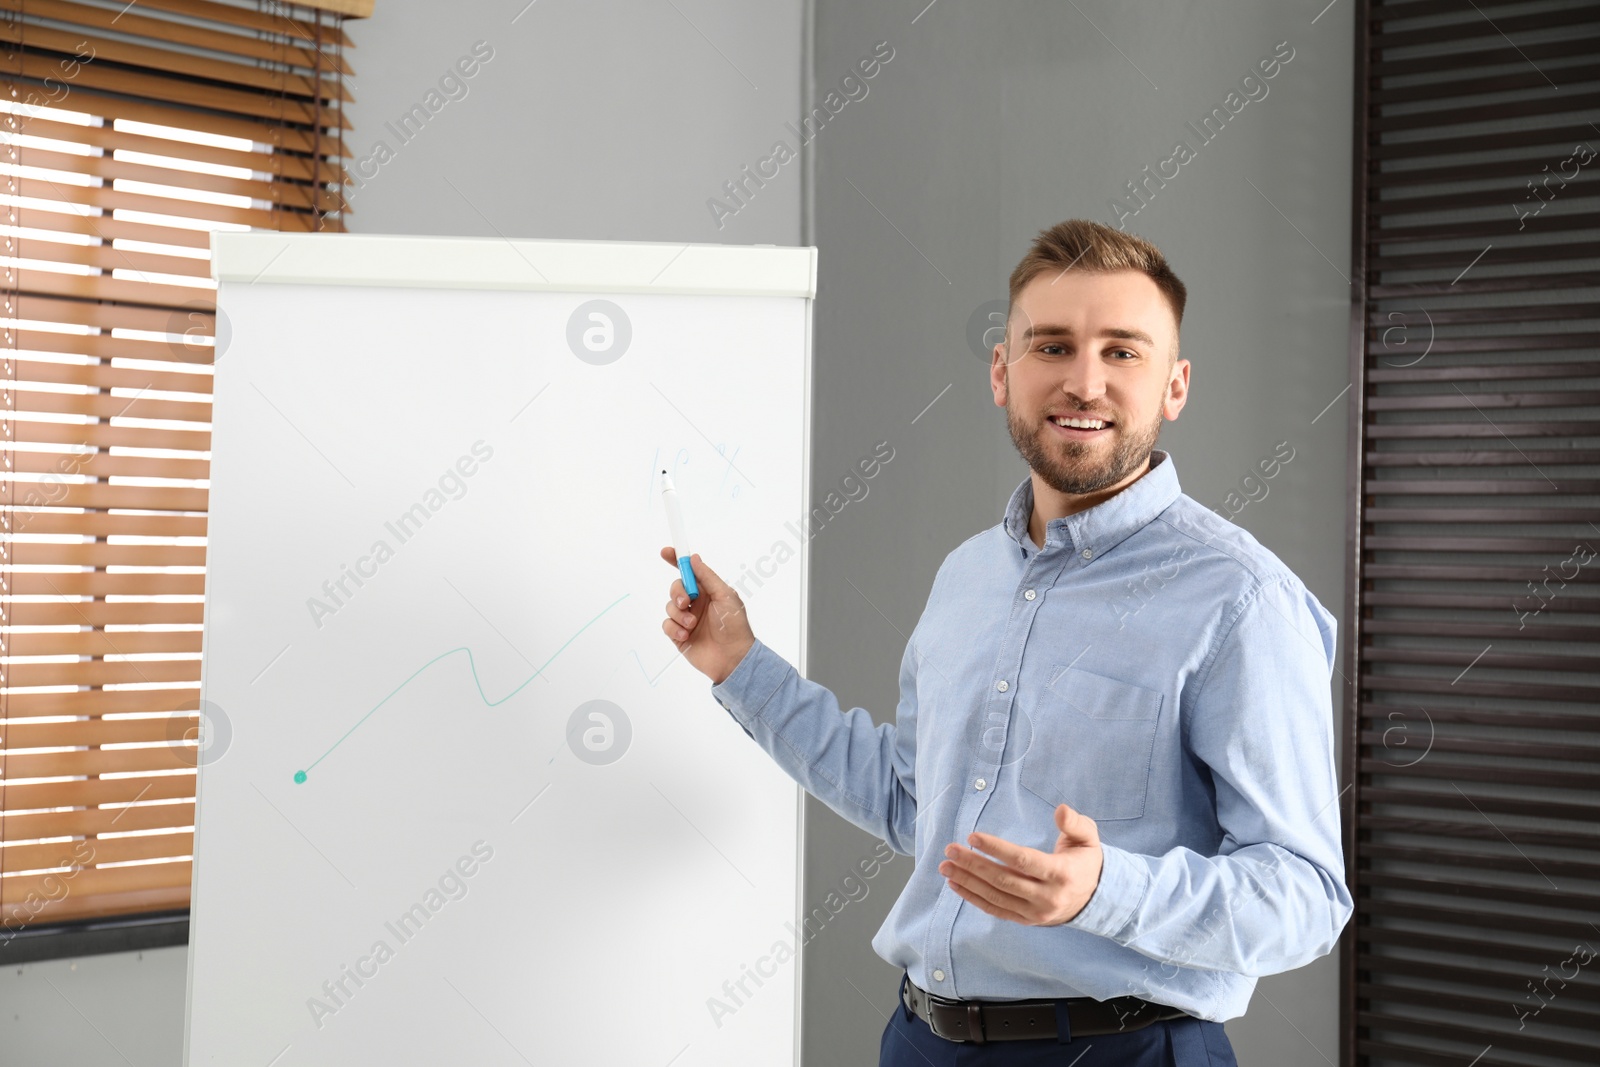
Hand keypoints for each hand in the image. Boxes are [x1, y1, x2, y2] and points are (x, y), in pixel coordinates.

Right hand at [658, 547, 754, 685]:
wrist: (732, 659)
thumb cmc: (735, 627)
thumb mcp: (725, 596)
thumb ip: (707, 577)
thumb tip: (694, 559)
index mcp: (708, 591)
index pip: (689, 572)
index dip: (677, 561)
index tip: (666, 552)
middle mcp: (696, 603)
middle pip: (676, 588)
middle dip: (678, 593)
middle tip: (687, 602)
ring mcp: (687, 619)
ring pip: (669, 606)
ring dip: (679, 614)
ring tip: (692, 625)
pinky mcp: (679, 635)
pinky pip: (666, 624)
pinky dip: (674, 628)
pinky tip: (686, 635)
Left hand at [937, 803, 1102, 925]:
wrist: (1096, 899)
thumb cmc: (1086, 861)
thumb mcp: (1088, 838)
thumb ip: (1074, 823)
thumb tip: (1061, 810)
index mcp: (1061, 874)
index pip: (1022, 860)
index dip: (996, 848)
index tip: (972, 837)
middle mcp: (1047, 897)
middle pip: (1003, 880)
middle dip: (973, 864)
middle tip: (950, 849)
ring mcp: (1035, 912)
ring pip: (995, 897)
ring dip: (967, 881)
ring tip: (945, 866)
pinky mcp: (1026, 920)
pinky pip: (996, 910)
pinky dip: (974, 898)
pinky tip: (956, 885)